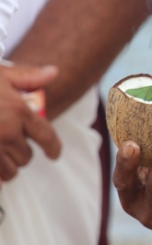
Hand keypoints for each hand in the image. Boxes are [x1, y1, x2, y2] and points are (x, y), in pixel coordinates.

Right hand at [0, 63, 60, 180]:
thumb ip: (26, 76)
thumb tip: (53, 72)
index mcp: (18, 111)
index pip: (46, 136)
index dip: (54, 148)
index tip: (53, 154)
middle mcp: (7, 133)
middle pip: (26, 157)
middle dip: (20, 153)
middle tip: (9, 145)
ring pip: (9, 172)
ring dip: (6, 167)